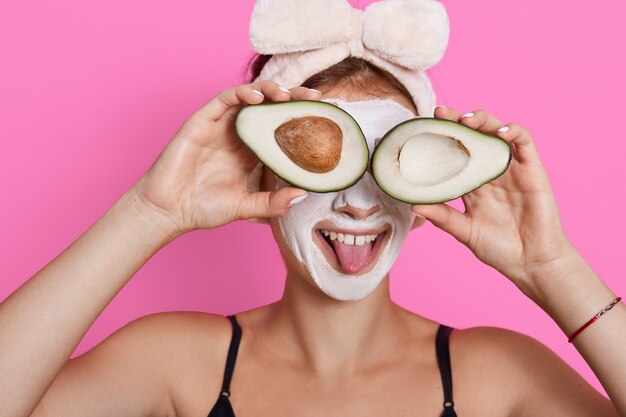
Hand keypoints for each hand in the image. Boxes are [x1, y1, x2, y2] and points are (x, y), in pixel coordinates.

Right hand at [132, 80, 319, 234]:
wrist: (169, 210)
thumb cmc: (205, 208)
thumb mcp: (247, 207)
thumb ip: (273, 203)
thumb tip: (304, 194)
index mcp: (253, 152)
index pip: (283, 129)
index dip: (303, 120)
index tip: (327, 118)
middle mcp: (241, 135)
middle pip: (272, 109)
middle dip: (295, 99)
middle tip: (316, 99)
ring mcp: (222, 126)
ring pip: (250, 98)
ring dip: (271, 91)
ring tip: (287, 95)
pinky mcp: (203, 121)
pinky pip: (225, 99)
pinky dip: (242, 94)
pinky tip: (258, 98)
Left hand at [410, 107, 575, 287]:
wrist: (531, 263)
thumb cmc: (498, 248)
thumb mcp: (465, 231)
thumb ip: (443, 217)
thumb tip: (413, 205)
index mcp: (471, 183)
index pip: (454, 153)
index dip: (441, 138)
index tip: (422, 127)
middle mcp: (490, 171)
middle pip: (473, 136)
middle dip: (457, 121)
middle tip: (440, 113)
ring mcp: (512, 168)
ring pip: (497, 132)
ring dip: (483, 121)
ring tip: (466, 120)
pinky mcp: (533, 170)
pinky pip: (524, 143)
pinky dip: (514, 132)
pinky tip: (500, 132)